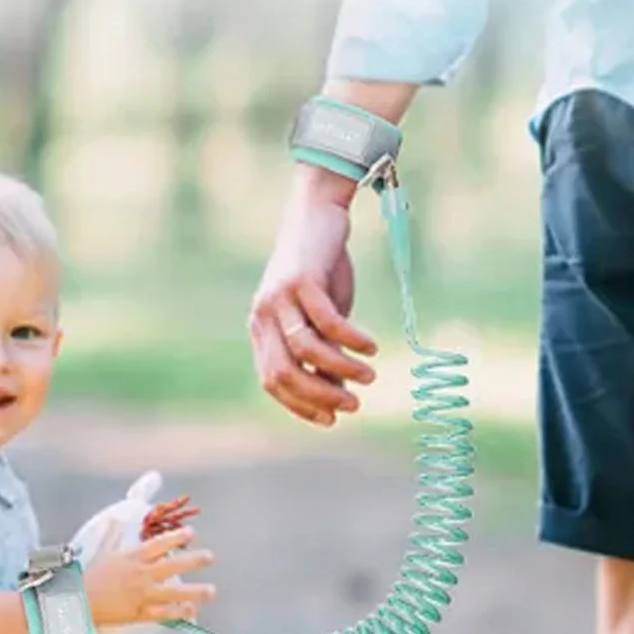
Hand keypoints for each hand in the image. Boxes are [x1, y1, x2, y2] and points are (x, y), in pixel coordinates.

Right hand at [85, 526, 215, 626]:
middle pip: (171, 566)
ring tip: (211, 590)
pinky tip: (193, 611)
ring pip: (172, 593)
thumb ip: (112, 535)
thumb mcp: (102, 552)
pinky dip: (178, 613)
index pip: (158, 544)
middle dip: (193, 561)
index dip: (176, 538)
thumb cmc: (90, 576)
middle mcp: (140, 575)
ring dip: (194, 592)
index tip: (192, 533)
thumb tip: (115, 518)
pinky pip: (162, 614)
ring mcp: (141, 595)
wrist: (76, 602)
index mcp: (132, 558)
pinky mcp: (138, 613)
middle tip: (210, 557)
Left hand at [249, 168, 378, 426]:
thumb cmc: (321, 271)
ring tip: (370, 377)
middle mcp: (263, 317)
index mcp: (261, 331)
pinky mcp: (301, 280)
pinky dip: (351, 339)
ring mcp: (279, 298)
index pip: (272, 382)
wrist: (318, 214)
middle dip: (320, 395)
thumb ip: (323, 352)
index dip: (300, 405)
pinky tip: (371, 348)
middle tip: (353, 406)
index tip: (331, 420)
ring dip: (341, 370)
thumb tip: (337, 392)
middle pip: (285, 373)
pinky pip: (328, 321)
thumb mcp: (320, 319)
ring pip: (307, 350)